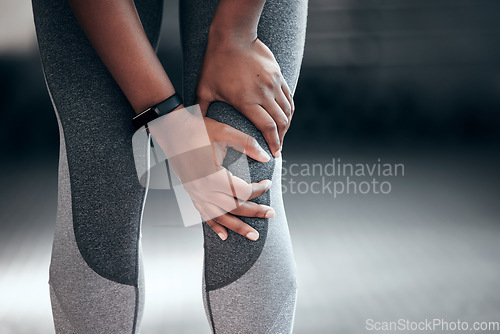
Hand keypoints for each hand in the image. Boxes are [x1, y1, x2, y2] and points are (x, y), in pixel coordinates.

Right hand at [148, 105, 273, 240]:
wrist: (171, 129)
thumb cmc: (196, 129)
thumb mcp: (225, 132)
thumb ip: (247, 144)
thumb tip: (266, 156)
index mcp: (212, 176)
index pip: (242, 191)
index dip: (259, 190)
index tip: (268, 183)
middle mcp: (203, 189)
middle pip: (234, 207)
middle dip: (255, 212)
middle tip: (271, 214)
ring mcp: (196, 194)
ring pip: (220, 216)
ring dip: (238, 227)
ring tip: (253, 235)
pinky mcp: (191, 193)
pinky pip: (204, 214)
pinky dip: (215, 226)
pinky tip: (224, 235)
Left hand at [196, 36, 293, 157]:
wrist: (232, 36)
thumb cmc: (216, 62)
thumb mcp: (205, 88)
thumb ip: (201, 109)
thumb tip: (193, 126)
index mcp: (247, 101)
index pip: (267, 127)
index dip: (273, 143)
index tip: (275, 153)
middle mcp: (264, 93)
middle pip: (281, 122)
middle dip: (281, 138)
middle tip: (278, 148)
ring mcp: (273, 83)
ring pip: (287, 110)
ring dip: (287, 125)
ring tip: (282, 134)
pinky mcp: (278, 75)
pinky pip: (288, 97)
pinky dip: (289, 110)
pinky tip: (285, 116)